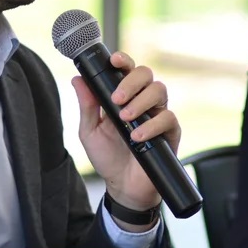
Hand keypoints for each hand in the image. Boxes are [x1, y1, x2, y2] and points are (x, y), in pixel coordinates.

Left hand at [72, 52, 179, 211]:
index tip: (114, 60)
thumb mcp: (90, 131)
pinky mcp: (170, 131)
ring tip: (125, 118)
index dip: (123, 60)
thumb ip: (87, 106)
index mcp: (123, 96)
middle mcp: (143, 101)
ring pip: (159, 90)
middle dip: (131, 82)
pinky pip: (168, 118)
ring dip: (141, 101)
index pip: (126, 70)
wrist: (123, 187)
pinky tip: (137, 137)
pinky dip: (151, 126)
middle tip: (117, 99)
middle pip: (146, 74)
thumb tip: (77, 80)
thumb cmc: (107, 157)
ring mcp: (157, 114)